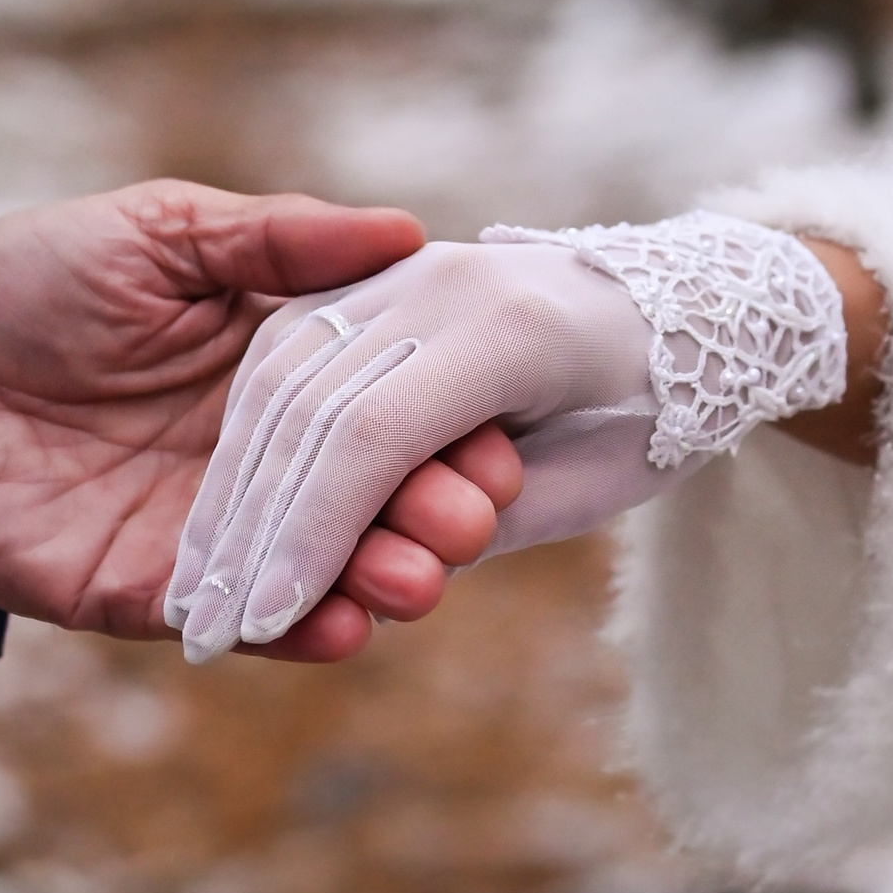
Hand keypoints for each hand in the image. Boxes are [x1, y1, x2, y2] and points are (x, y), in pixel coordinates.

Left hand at [0, 181, 519, 662]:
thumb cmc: (32, 284)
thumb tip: (404, 229)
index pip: (391, 398)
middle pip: (376, 491)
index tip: (494, 433)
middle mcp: (263, 451)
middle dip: (433, 511)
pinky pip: (241, 618)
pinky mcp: (153, 592)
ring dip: (382, 577)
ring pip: (325, 564)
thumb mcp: (160, 233)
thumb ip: (277, 240)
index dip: (450, 419)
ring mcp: (215, 525)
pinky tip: (343, 624)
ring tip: (416, 578)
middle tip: (466, 517)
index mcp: (280, 361)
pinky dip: (298, 630)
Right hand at [166, 213, 848, 661]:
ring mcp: (407, 270)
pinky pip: (292, 351)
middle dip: (253, 524)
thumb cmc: (653, 413)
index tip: (267, 617)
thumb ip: (490, 519)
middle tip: (208, 623)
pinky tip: (228, 514)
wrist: (688, 304)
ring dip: (234, 487)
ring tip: (204, 588)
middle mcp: (449, 283)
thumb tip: (393, 565)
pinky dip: (255, 435)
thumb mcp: (592, 483)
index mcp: (513, 328)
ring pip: (283, 378)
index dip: (314, 530)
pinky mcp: (377, 276)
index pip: (376, 437)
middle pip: (311, 407)